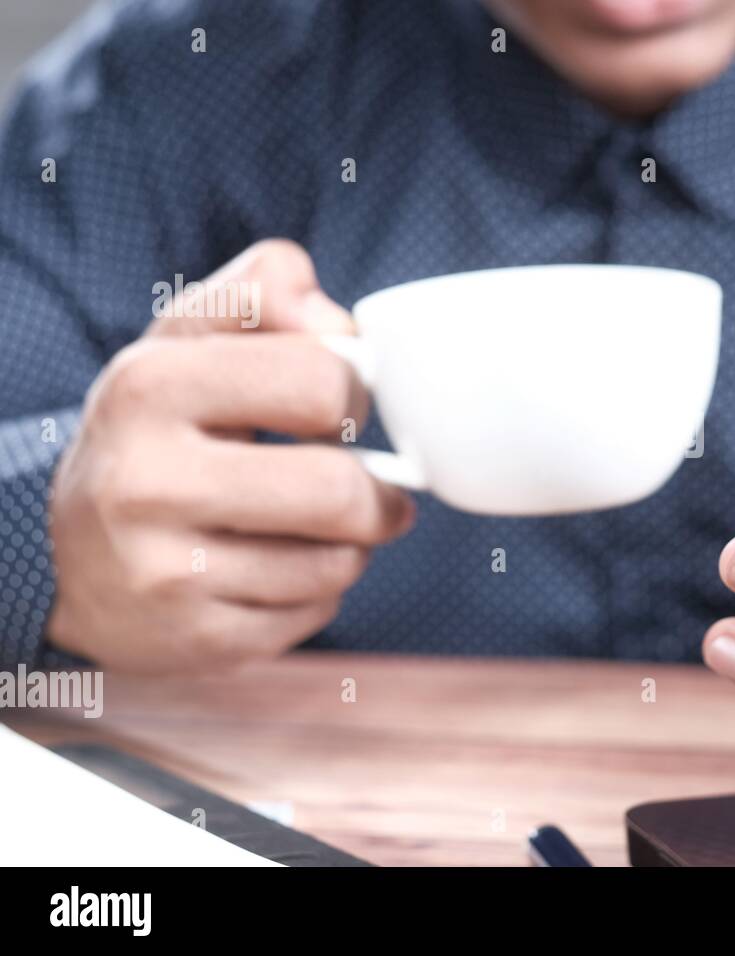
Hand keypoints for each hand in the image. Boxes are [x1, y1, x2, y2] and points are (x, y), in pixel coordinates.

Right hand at [47, 240, 414, 672]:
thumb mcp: (187, 340)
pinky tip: (279, 570)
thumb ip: (264, 293)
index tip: (338, 407)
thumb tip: (338, 323)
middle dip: (375, 490)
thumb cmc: (159, 431)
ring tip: (312, 527)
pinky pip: (317, 612)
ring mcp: (166, 573)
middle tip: (368, 485)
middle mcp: (145, 483)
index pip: (322, 381)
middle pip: (339, 491)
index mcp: (149, 388)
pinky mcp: (195, 640)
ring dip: (352, 543)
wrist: (68, 555)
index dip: (352, 392)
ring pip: (340, 560)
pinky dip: (319, 590)